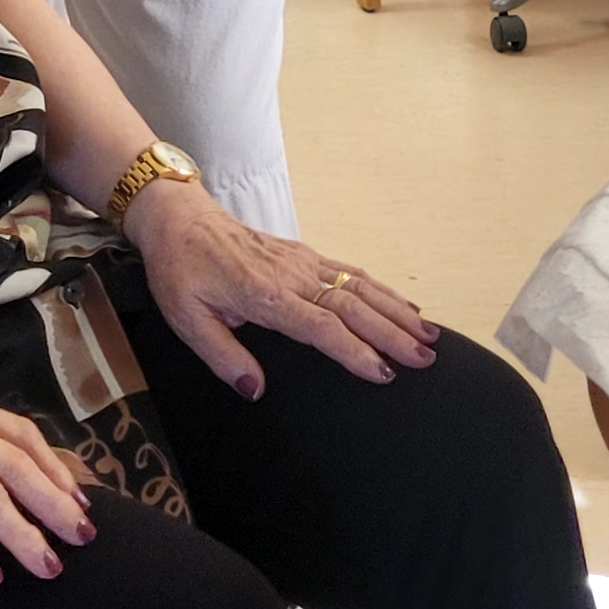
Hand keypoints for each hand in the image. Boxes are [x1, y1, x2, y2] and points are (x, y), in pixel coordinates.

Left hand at [123, 179, 435, 397]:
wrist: (179, 218)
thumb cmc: (180, 270)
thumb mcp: (185, 318)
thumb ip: (222, 355)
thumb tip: (255, 390)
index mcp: (263, 294)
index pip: (320, 326)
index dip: (354, 350)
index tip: (383, 372)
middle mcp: (290, 276)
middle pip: (352, 306)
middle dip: (392, 334)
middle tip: (425, 360)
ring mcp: (301, 262)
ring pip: (360, 286)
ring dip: (397, 311)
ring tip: (430, 337)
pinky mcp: (304, 255)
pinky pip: (351, 272)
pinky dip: (383, 291)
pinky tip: (405, 307)